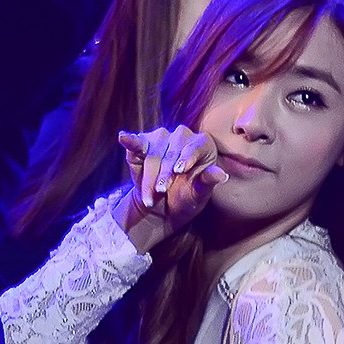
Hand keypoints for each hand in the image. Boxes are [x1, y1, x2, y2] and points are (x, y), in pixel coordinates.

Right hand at [113, 127, 227, 253]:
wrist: (162, 207)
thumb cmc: (187, 198)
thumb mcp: (199, 195)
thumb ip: (207, 182)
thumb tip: (221, 175)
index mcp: (202, 145)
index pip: (195, 147)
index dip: (186, 157)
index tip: (178, 170)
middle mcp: (182, 136)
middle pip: (172, 151)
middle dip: (164, 173)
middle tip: (160, 192)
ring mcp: (161, 138)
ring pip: (153, 152)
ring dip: (150, 175)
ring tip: (149, 196)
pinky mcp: (142, 144)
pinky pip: (137, 142)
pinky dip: (130, 140)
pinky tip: (123, 137)